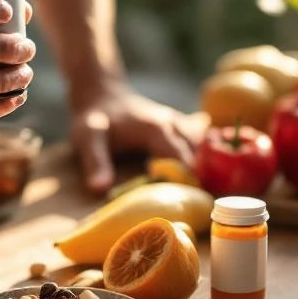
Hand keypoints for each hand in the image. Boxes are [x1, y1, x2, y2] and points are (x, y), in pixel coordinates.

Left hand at [69, 80, 204, 193]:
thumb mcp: (88, 139)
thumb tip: (100, 189)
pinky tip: (209, 168)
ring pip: (204, 148)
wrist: (102, 93)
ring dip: (206, 167)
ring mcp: (179, 123)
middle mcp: (174, 125)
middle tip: (196, 206)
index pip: (184, 162)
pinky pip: (201, 140)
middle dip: (201, 180)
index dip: (187, 184)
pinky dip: (206, 154)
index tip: (188, 205)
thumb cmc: (95, 118)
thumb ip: (96, 162)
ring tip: (203, 192)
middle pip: (199, 156)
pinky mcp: (180, 126)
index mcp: (157, 130)